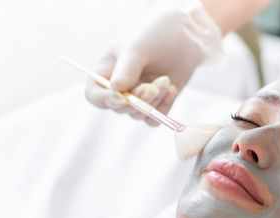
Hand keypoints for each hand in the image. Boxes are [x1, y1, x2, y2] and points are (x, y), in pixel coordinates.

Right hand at [85, 0, 222, 124]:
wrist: (184, 36)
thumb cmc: (155, 35)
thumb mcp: (138, 47)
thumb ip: (127, 69)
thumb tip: (116, 90)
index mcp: (106, 71)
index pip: (94, 95)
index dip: (105, 100)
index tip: (123, 97)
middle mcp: (119, 87)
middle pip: (118, 108)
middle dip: (137, 101)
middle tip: (153, 87)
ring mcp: (137, 97)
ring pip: (138, 115)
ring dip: (153, 102)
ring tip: (166, 81)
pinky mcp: (155, 104)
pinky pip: (153, 119)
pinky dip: (163, 109)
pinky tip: (172, 90)